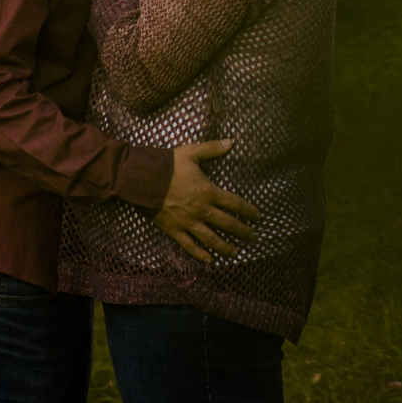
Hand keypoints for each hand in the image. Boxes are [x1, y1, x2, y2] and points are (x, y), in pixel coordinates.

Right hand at [154, 139, 260, 263]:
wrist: (143, 179)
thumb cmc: (168, 165)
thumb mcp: (192, 152)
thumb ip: (213, 148)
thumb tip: (231, 142)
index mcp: (209, 192)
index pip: (235, 204)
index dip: (249, 211)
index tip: (258, 217)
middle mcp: (202, 210)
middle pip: (227, 224)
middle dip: (242, 231)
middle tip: (252, 237)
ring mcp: (188, 222)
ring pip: (211, 239)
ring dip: (225, 247)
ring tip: (235, 253)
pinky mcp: (174, 230)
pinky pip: (189, 245)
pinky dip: (200, 254)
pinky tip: (209, 260)